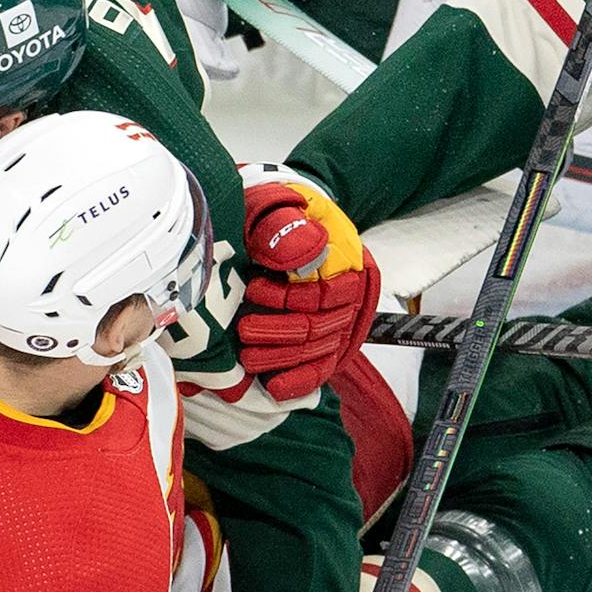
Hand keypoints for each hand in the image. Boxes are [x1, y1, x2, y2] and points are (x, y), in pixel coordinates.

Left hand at [236, 175, 380, 400]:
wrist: (276, 218)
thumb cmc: (273, 210)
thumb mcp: (274, 204)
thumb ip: (283, 224)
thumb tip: (301, 254)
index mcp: (342, 255)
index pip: (325, 290)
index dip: (288, 296)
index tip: (252, 289)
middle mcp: (348, 291)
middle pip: (320, 325)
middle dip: (280, 333)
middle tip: (243, 331)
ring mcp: (339, 317)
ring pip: (318, 349)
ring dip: (282, 357)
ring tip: (246, 358)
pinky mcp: (327, 337)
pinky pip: (322, 366)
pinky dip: (300, 380)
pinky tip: (275, 388)